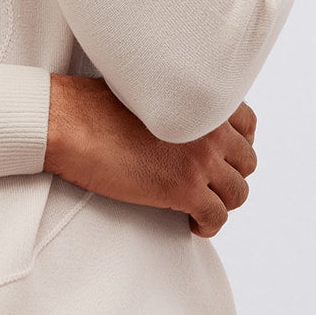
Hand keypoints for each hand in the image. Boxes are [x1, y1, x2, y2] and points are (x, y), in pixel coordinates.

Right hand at [43, 74, 257, 237]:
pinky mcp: (183, 189)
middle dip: (229, 175)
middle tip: (207, 183)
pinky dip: (208, 225)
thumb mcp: (145, 89)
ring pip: (237, 192)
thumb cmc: (92, 104)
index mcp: (200, 99)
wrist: (67, 122)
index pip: (247, 124)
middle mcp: (210, 127)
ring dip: (221, 201)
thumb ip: (174, 102)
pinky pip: (216, 217)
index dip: (237, 143)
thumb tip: (180, 122)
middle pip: (246, 161)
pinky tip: (191, 223)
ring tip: (200, 205)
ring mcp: (200, 159)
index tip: (221, 156)